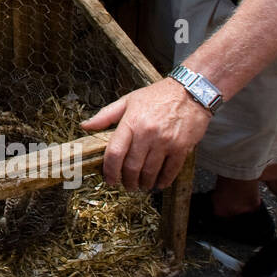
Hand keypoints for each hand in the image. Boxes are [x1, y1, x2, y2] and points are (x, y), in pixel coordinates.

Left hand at [82, 78, 210, 189]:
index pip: (115, 152)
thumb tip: (85, 126)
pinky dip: (163, 180)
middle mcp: (147, 134)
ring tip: (141, 185)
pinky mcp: (182, 147)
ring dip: (144, 183)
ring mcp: (165, 142)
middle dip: (127, 181)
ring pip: (150, 172)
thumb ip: (105, 115)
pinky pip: (171, 170)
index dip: (110, 170)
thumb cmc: (157, 96)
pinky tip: (159, 183)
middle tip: (127, 185)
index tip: (109, 179)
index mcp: (131, 122)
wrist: (190, 91)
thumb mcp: (128, 100)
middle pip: (132, 166)